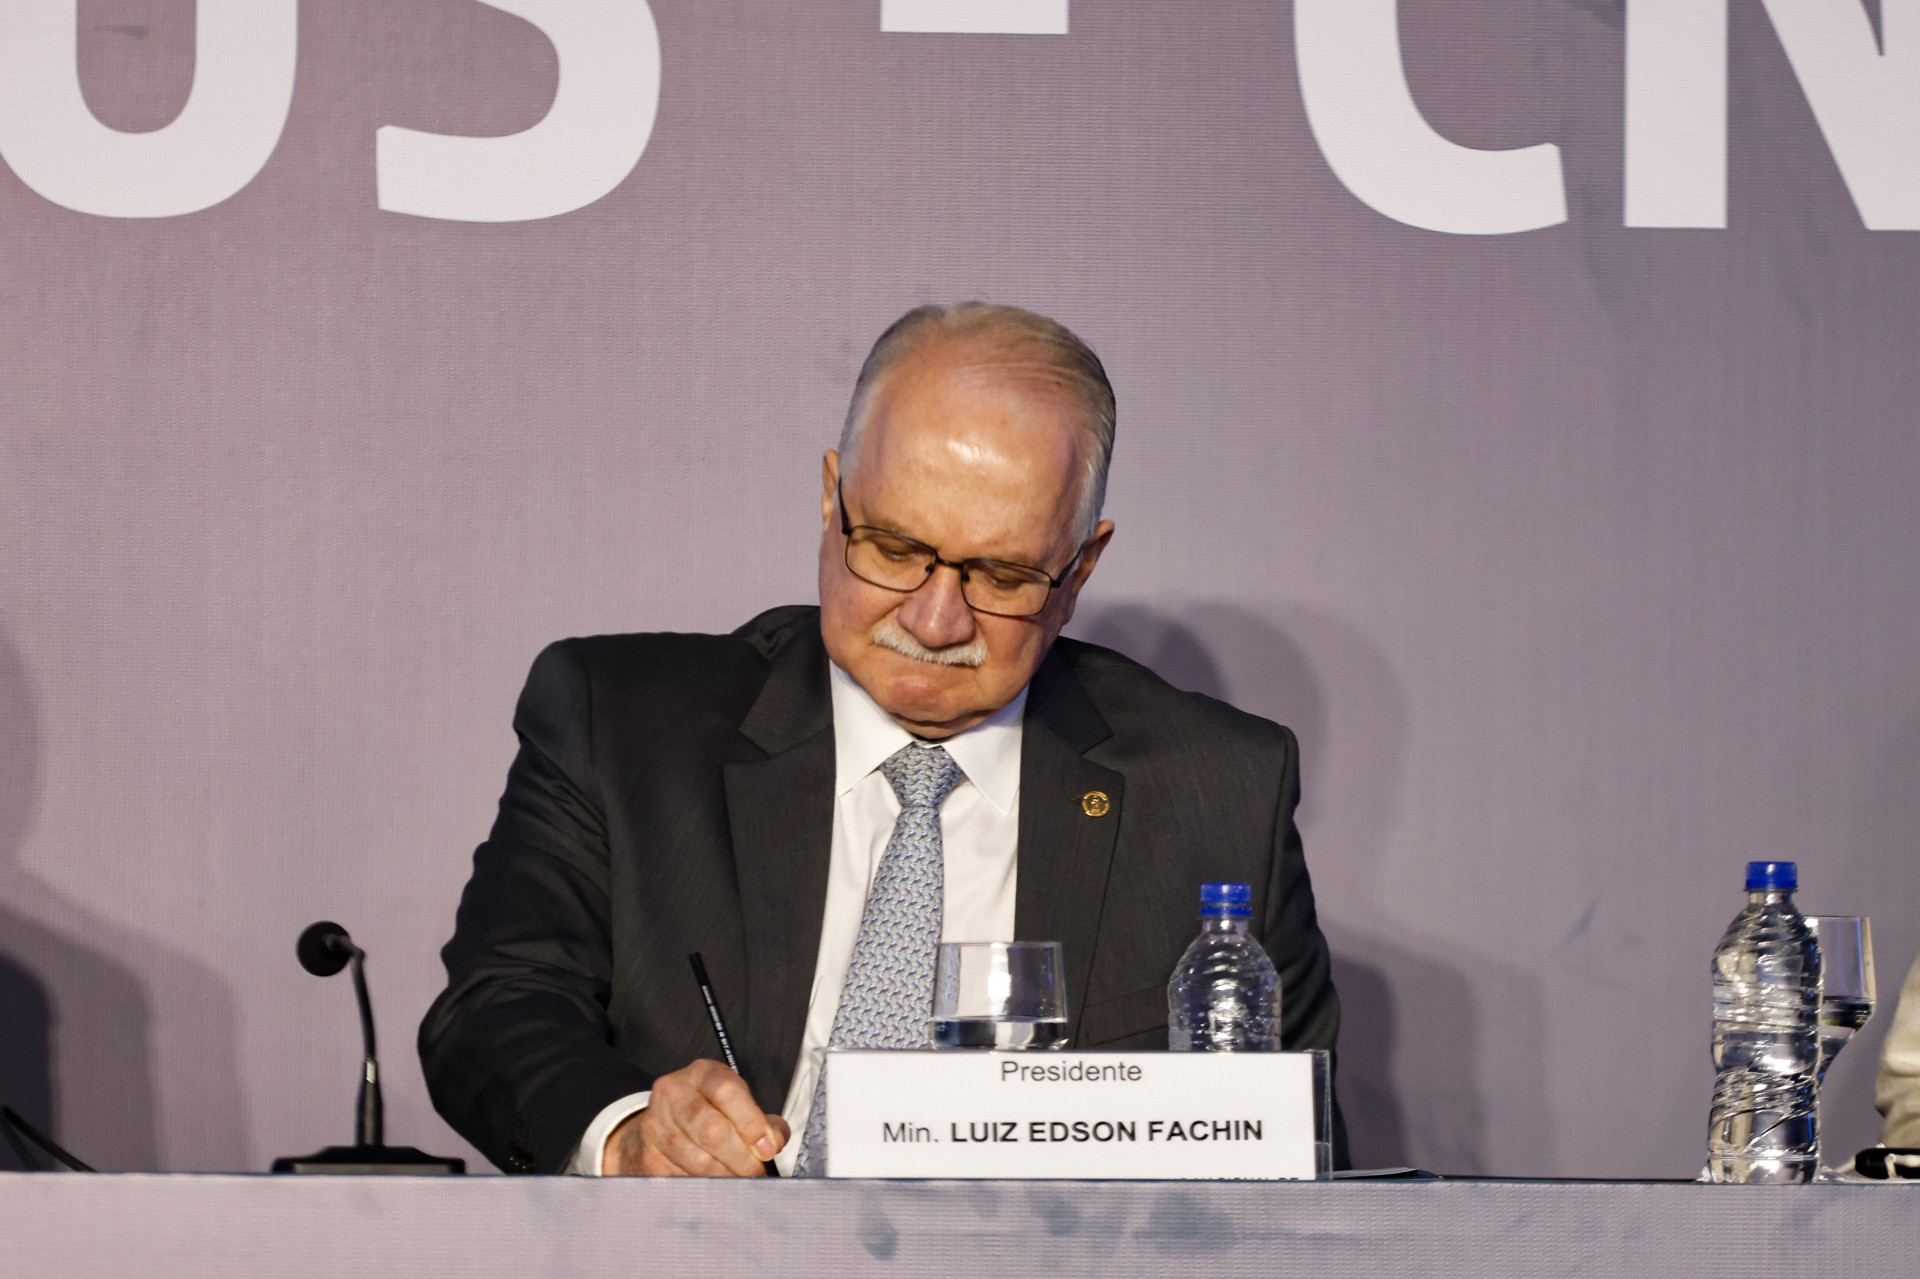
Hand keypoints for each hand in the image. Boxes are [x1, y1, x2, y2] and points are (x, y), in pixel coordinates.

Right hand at [602, 1059, 789, 1175]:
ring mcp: (656, 1125)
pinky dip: (706, 1187)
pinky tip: (716, 1186)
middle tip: (756, 1172)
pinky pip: (682, 1178)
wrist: (659, 1127)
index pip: (727, 1091)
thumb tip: (772, 1142)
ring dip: (725, 1177)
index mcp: (702, 1073)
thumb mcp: (736, 1104)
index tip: (767, 1148)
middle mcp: (674, 1093)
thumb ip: (761, 1121)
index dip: (751, 1122)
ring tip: (740, 1181)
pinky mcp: (648, 1156)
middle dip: (740, 1157)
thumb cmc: (708, 1113)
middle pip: (710, 1129)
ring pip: (696, 1160)